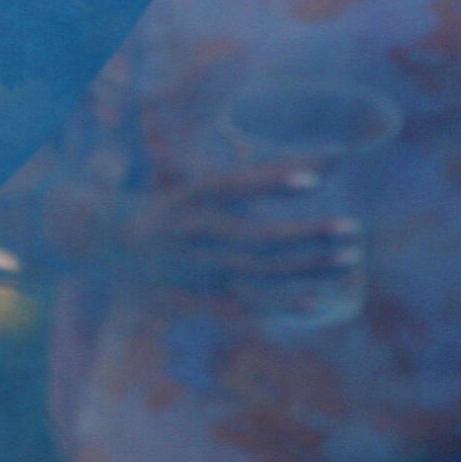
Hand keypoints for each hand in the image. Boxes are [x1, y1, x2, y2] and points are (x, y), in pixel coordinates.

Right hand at [103, 164, 359, 298]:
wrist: (109, 245)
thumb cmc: (167, 203)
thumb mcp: (194, 180)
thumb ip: (260, 173)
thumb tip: (325, 157)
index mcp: (186, 197)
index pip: (232, 186)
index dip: (270, 182)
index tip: (313, 180)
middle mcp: (193, 234)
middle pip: (255, 237)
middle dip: (306, 234)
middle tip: (352, 227)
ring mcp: (200, 269)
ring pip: (260, 271)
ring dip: (308, 267)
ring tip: (350, 256)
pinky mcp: (206, 293)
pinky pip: (251, 302)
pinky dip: (286, 303)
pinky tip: (323, 300)